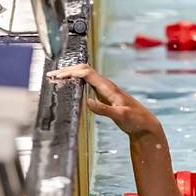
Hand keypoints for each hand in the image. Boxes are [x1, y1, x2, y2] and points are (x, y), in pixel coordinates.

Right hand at [46, 64, 160, 136]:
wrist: (145, 124)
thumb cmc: (135, 120)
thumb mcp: (120, 116)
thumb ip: (104, 109)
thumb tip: (88, 102)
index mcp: (108, 88)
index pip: (86, 73)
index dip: (71, 72)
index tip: (57, 76)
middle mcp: (106, 86)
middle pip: (84, 70)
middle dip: (67, 70)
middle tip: (51, 76)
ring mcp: (105, 90)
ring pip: (85, 75)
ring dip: (70, 74)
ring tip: (55, 78)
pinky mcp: (104, 96)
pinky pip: (87, 83)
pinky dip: (76, 82)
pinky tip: (69, 86)